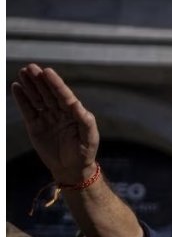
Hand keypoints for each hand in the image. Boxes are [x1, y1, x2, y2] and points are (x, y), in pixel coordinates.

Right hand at [11, 64, 99, 184]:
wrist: (72, 169)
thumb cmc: (84, 152)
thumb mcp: (89, 137)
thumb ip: (85, 120)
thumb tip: (77, 104)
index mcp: (74, 113)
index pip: (63, 95)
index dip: (55, 83)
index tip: (47, 71)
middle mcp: (59, 112)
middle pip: (48, 93)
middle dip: (40, 80)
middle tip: (31, 67)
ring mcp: (46, 118)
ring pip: (36, 99)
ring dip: (29, 86)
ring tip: (23, 72)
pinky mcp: (35, 126)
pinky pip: (27, 110)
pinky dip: (21, 99)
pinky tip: (17, 87)